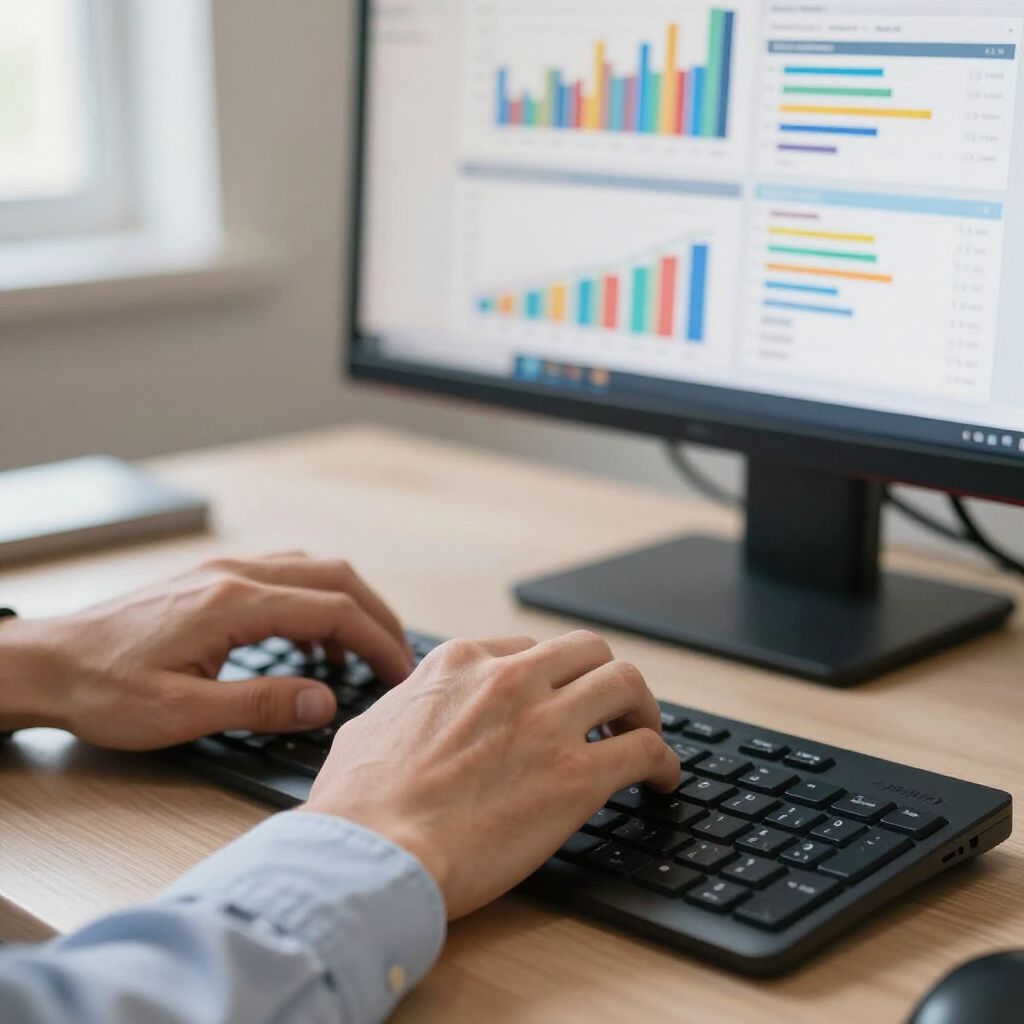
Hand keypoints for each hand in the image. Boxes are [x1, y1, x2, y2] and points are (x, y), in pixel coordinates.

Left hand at [0, 554, 413, 748]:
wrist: (46, 663)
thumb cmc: (102, 690)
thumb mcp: (182, 713)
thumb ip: (262, 704)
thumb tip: (327, 703)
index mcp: (234, 602)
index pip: (334, 610)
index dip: (378, 642)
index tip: (400, 674)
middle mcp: (235, 575)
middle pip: (335, 577)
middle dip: (377, 617)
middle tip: (397, 660)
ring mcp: (223, 572)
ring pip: (312, 571)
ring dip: (348, 605)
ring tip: (360, 655)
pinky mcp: (212, 581)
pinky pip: (285, 577)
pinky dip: (315, 604)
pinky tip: (309, 644)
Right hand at [302, 630, 679, 918]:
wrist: (371, 854)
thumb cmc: (358, 804)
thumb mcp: (371, 727)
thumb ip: (405, 708)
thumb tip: (408, 711)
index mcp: (461, 663)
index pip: (530, 650)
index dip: (552, 677)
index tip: (558, 701)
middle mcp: (510, 679)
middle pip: (588, 651)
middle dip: (604, 677)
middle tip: (610, 711)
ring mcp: (546, 724)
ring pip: (626, 683)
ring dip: (643, 709)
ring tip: (645, 735)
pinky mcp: (575, 777)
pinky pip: (645, 750)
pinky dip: (664, 761)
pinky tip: (662, 780)